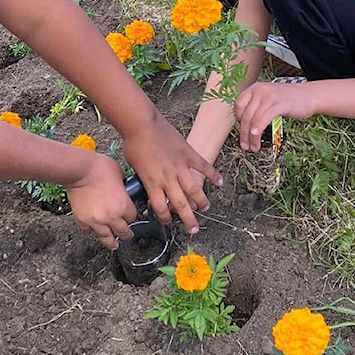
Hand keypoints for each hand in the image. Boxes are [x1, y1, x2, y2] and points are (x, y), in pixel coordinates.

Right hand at [65, 155, 135, 250]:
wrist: (79, 170)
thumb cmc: (99, 168)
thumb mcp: (119, 174)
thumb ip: (123, 186)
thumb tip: (123, 188)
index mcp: (124, 206)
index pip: (132, 217)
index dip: (130, 215)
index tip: (129, 215)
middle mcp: (111, 217)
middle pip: (122, 232)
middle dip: (126, 233)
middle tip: (127, 235)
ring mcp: (96, 221)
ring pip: (106, 238)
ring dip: (111, 242)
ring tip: (113, 245)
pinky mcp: (82, 220)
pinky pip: (89, 230)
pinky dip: (92, 230)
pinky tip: (94, 229)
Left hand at [123, 118, 221, 234]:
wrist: (141, 124)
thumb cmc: (133, 144)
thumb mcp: (134, 168)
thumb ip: (144, 180)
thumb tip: (146, 187)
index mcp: (152, 183)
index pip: (161, 208)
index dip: (165, 218)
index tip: (168, 222)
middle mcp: (168, 178)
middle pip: (180, 204)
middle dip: (188, 220)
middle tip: (194, 230)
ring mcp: (180, 166)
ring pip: (194, 189)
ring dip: (201, 201)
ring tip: (205, 208)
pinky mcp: (188, 154)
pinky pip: (203, 166)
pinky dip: (213, 175)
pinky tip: (220, 182)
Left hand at [234, 81, 314, 151]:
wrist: (309, 95)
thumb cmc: (288, 100)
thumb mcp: (268, 98)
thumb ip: (256, 107)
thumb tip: (244, 125)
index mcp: (255, 88)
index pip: (238, 104)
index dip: (237, 119)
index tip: (243, 130)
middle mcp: (260, 90)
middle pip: (245, 115)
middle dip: (244, 133)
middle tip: (245, 146)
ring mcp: (269, 96)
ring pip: (254, 119)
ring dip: (252, 136)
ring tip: (254, 147)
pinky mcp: (280, 103)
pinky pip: (265, 117)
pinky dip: (259, 127)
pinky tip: (256, 135)